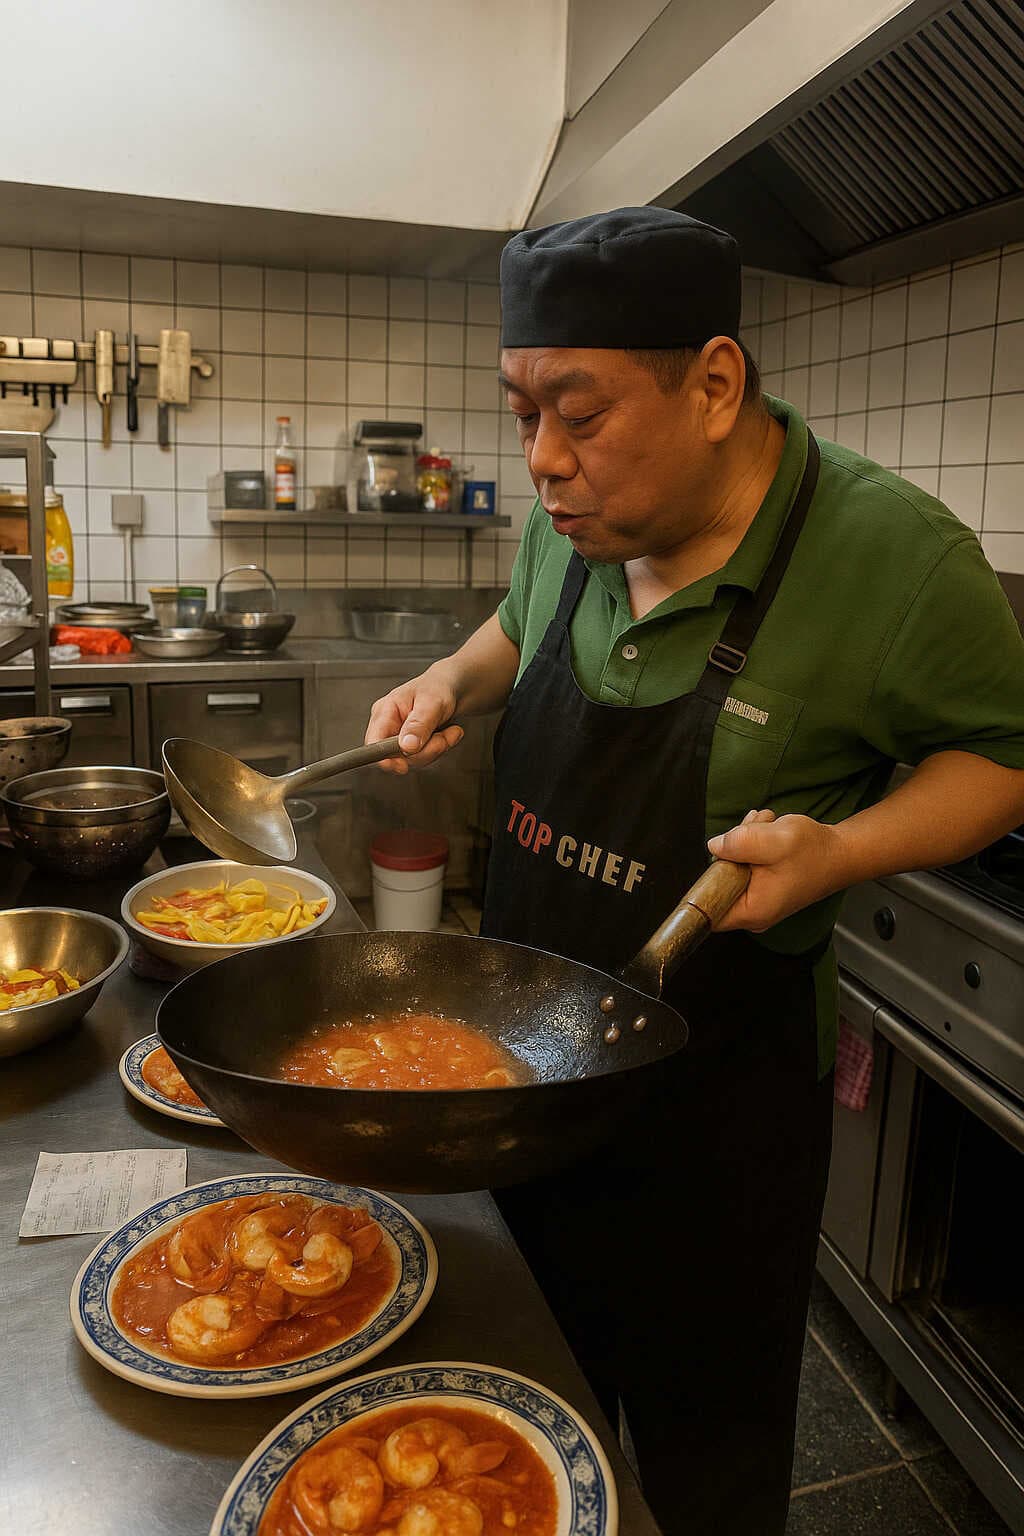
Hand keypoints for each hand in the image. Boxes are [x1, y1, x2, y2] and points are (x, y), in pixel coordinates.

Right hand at [364, 670, 464, 774]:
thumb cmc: (438, 687)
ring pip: (414, 759)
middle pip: (396, 755)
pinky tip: (449, 734)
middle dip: (425, 750)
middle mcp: (389, 726)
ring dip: (436, 748)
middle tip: (444, 737)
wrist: (453, 686)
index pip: (374, 741)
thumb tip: (406, 747)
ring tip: (450, 731)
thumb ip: (418, 725)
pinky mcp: (413, 745)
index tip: (402, 766)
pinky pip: (424, 757)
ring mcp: (400, 737)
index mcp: (385, 711)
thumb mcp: (431, 702)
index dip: (384, 758)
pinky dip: (440, 748)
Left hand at [706, 809, 843, 932]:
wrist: (841, 852)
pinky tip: (766, 831)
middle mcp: (751, 913)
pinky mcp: (760, 888)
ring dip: (742, 841)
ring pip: (730, 869)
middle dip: (730, 850)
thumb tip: (715, 846)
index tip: (721, 858)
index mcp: (751, 911)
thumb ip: (740, 842)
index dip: (704, 883)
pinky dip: (750, 845)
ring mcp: (756, 901)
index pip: (706, 910)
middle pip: (717, 882)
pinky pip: (742, 866)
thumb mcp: (775, 840)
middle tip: (752, 830)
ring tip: (765, 827)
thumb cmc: (815, 852)